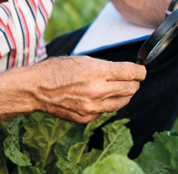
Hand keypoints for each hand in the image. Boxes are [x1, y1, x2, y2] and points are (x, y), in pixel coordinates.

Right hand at [27, 56, 146, 122]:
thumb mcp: (84, 60)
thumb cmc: (57, 70)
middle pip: (131, 89)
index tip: (142, 71)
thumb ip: (106, 67)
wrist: (35, 89)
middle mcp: (97, 90)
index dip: (141, 72)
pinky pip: (106, 111)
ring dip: (125, 95)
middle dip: (134, 83)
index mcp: (98, 71)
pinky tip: (100, 98)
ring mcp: (92, 106)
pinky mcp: (87, 117)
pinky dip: (108, 104)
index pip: (132, 73)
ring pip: (122, 102)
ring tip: (120, 89)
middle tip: (132, 80)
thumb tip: (125, 71)